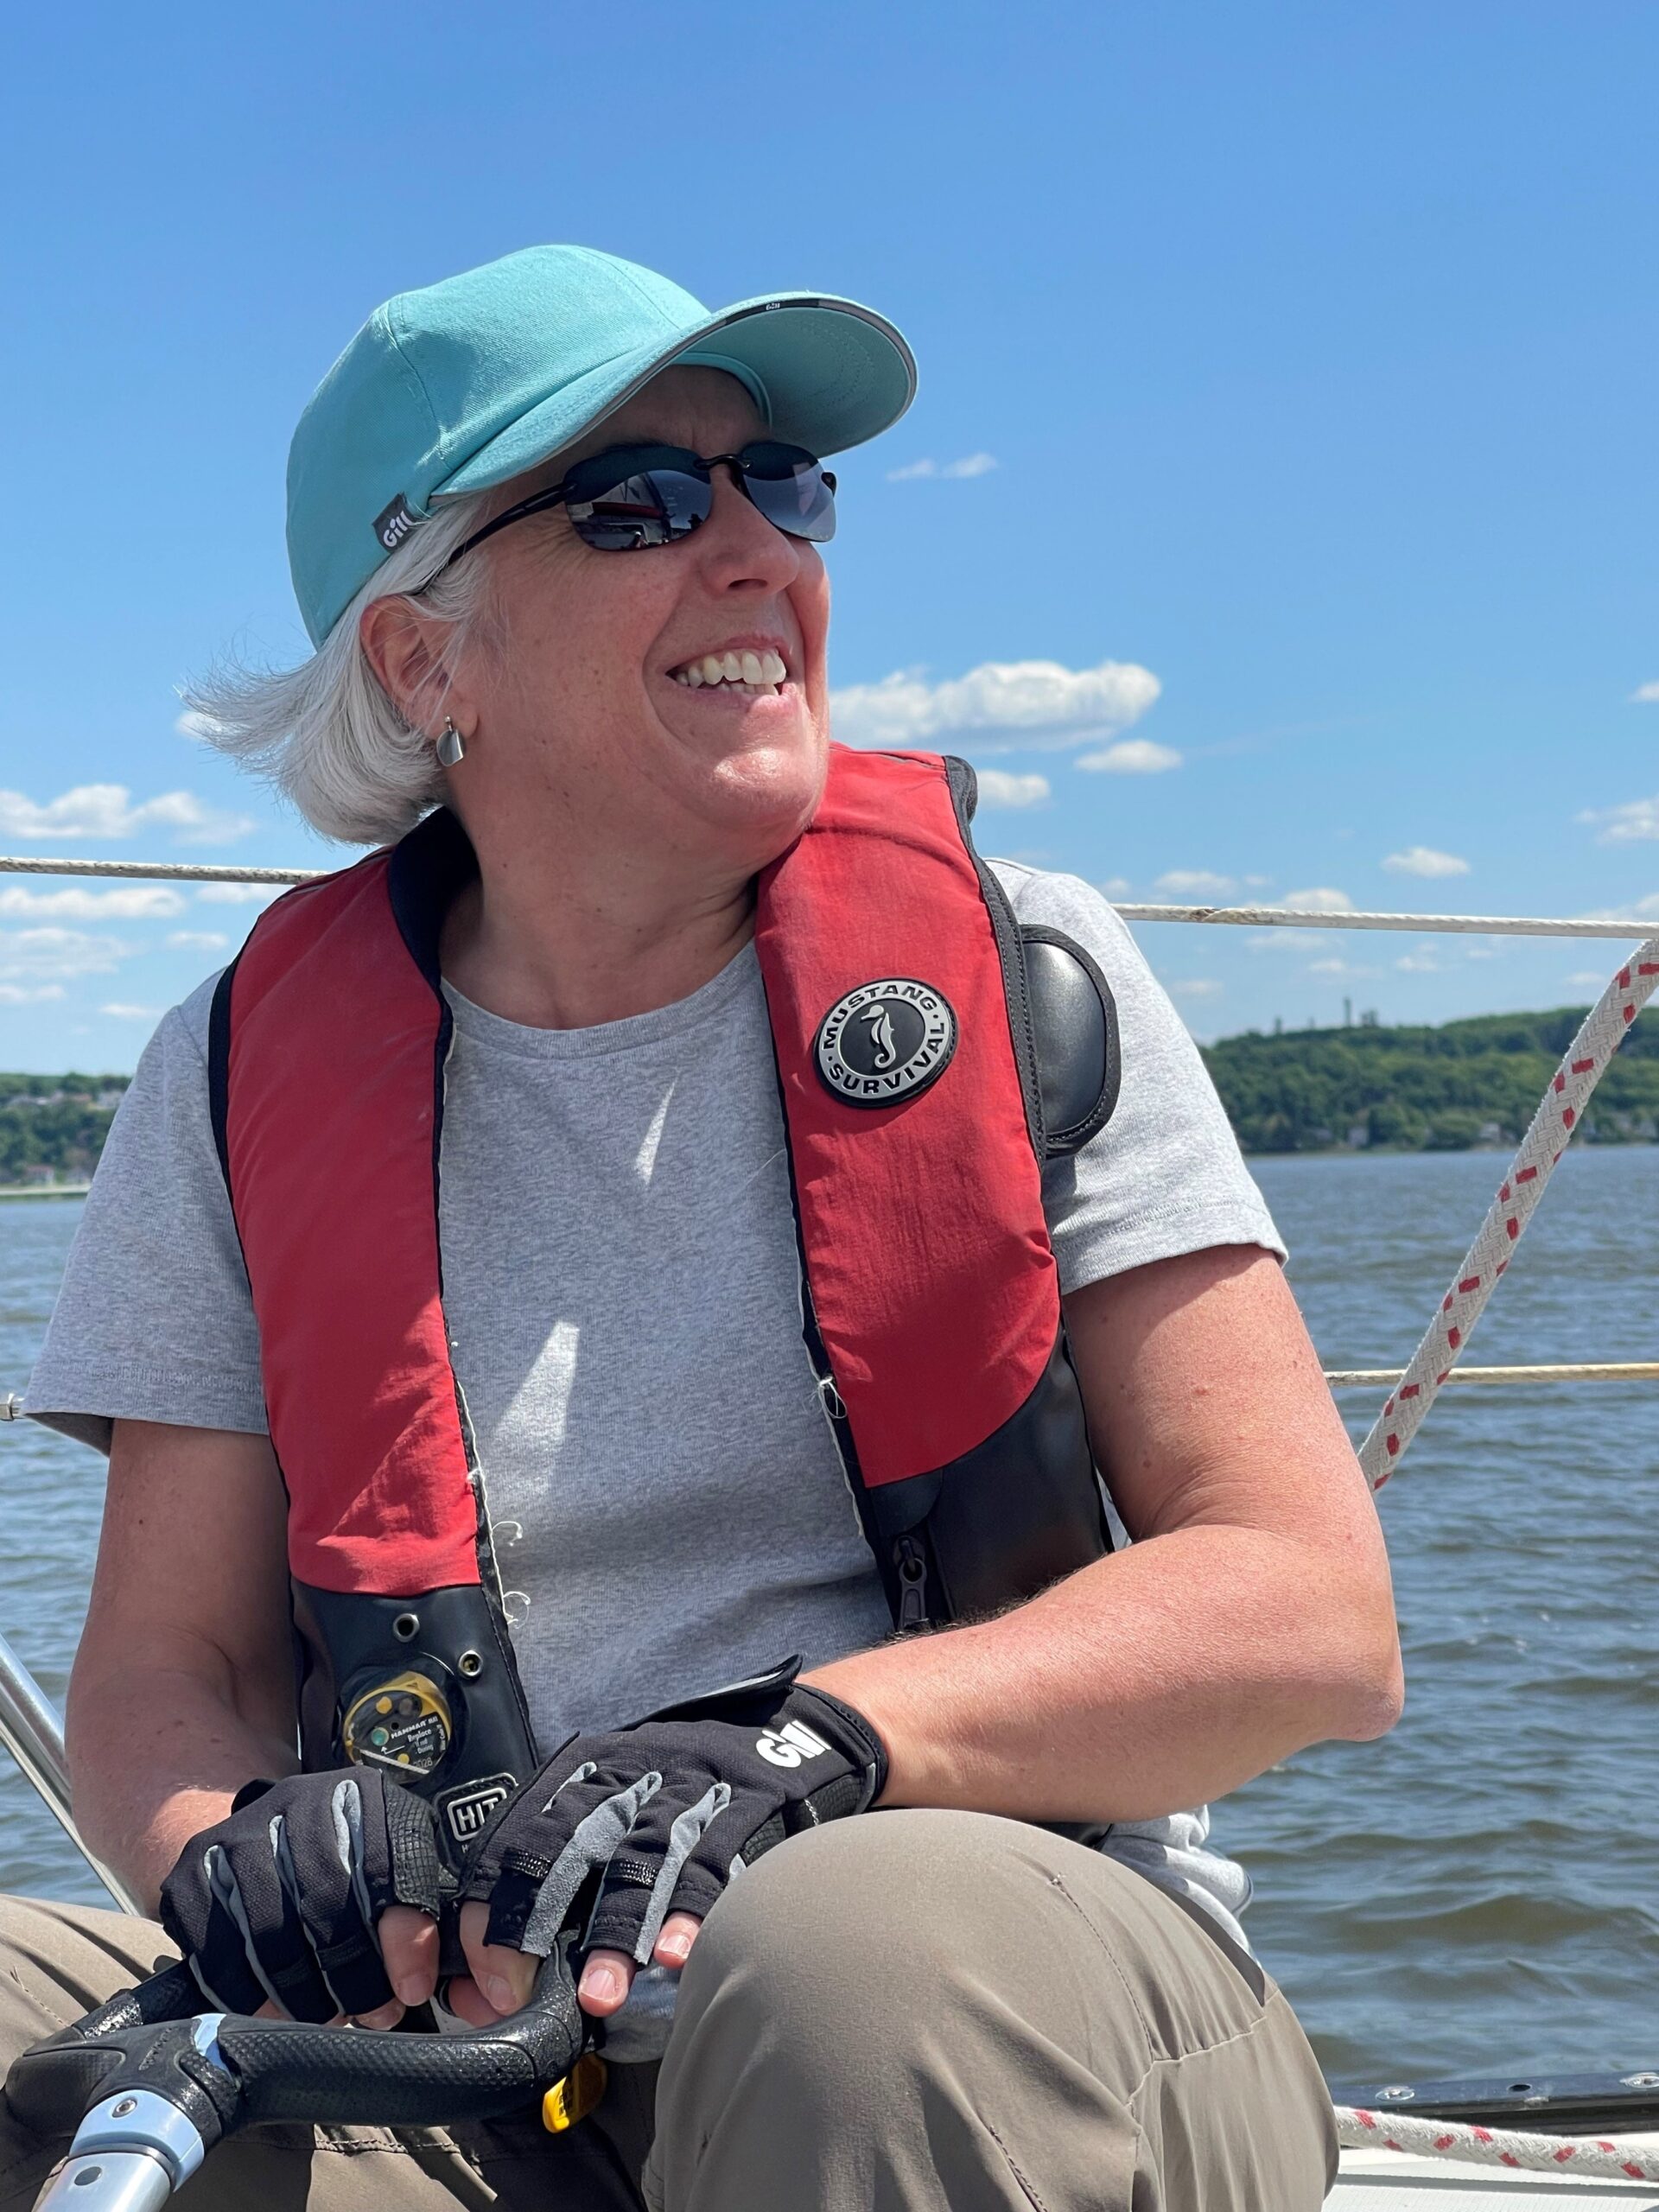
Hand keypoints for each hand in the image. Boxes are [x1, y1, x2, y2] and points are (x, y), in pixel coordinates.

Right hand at [159, 1771, 442, 2026]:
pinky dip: (244, 1993)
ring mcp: (238, 1833)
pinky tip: (268, 2011)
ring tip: (323, 2016)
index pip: (385, 1864)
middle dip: (350, 1974)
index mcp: (360, 1792)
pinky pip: (215, 1948)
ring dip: (299, 1993)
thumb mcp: (398, 1865)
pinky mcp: (193, 1869)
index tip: (409, 1989)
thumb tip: (413, 1980)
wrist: (271, 1835)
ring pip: (268, 1931)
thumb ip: (415, 1907)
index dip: (401, 1937)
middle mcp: (295, 1800)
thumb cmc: (350, 1861)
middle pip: (322, 1901)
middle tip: (368, 2014)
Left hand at [450, 1660, 885, 2022]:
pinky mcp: (743, 1802)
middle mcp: (627, 1772)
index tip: (486, 1982)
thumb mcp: (615, 1812)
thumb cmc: (681, 1796)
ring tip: (600, 1997)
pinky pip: (712, 1859)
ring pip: (637, 1858)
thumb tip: (494, 1987)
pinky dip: (690, 1911)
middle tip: (517, 1992)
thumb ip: (561, 1889)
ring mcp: (687, 1786)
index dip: (491, 1907)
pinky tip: (676, 1958)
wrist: (783, 1731)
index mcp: (582, 1771)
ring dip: (614, 1934)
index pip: (514, 1834)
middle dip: (532, 1919)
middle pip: (562, 1842)